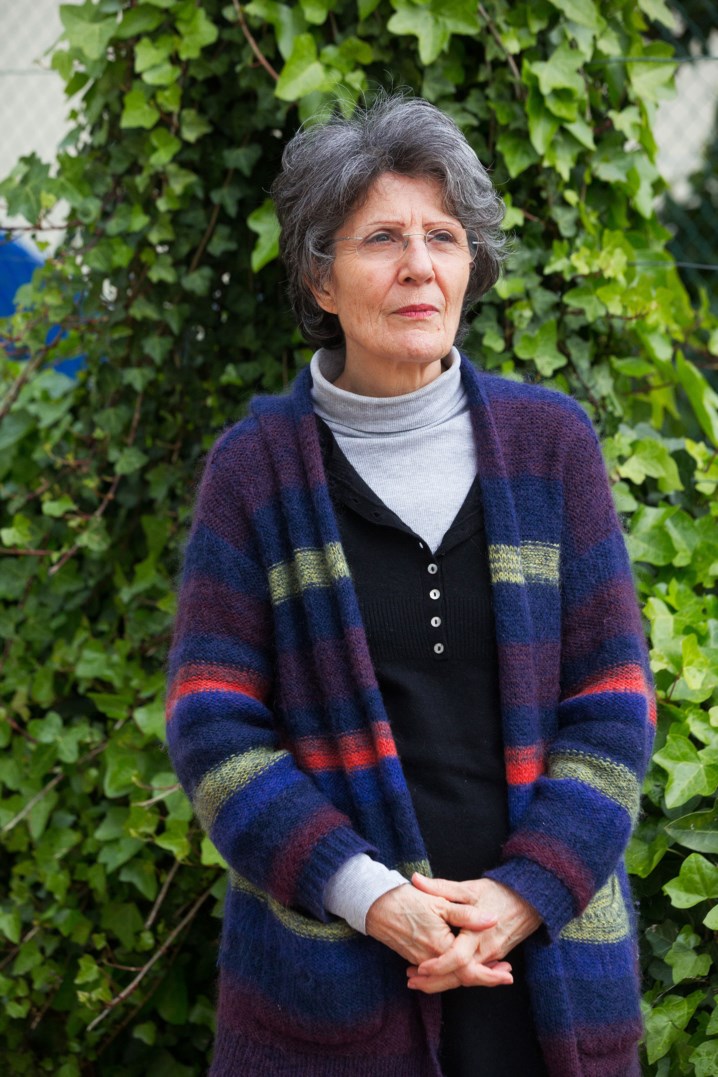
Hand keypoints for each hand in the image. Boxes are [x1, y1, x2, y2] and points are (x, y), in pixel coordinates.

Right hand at [365, 883, 512, 987]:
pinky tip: (467, 965)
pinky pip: (439, 972)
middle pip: (462, 979)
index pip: (469, 971)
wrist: (376, 904)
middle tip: (505, 975)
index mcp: (441, 946)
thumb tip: (492, 920)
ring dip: (471, 976)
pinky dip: (455, 972)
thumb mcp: (440, 902)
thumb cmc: (408, 900)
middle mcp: (431, 960)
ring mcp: (422, 961)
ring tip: (492, 971)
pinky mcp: (416, 959)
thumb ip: (467, 914)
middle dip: (485, 978)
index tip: (507, 977)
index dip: (490, 976)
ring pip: (450, 977)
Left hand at [405, 875, 541, 993]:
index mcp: (478, 933)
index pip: (458, 958)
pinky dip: (458, 978)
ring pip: (467, 978)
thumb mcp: (470, 888)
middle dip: (436, 983)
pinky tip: (442, 978)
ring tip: (420, 981)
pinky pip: (475, 973)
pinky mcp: (495, 957)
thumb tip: (415, 880)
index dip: (439, 966)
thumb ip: (442, 887)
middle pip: (460, 976)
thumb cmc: (499, 892)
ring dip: (444, 982)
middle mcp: (486, 950)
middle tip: (411, 981)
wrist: (531, 900)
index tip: (420, 968)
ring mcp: (492, 956)